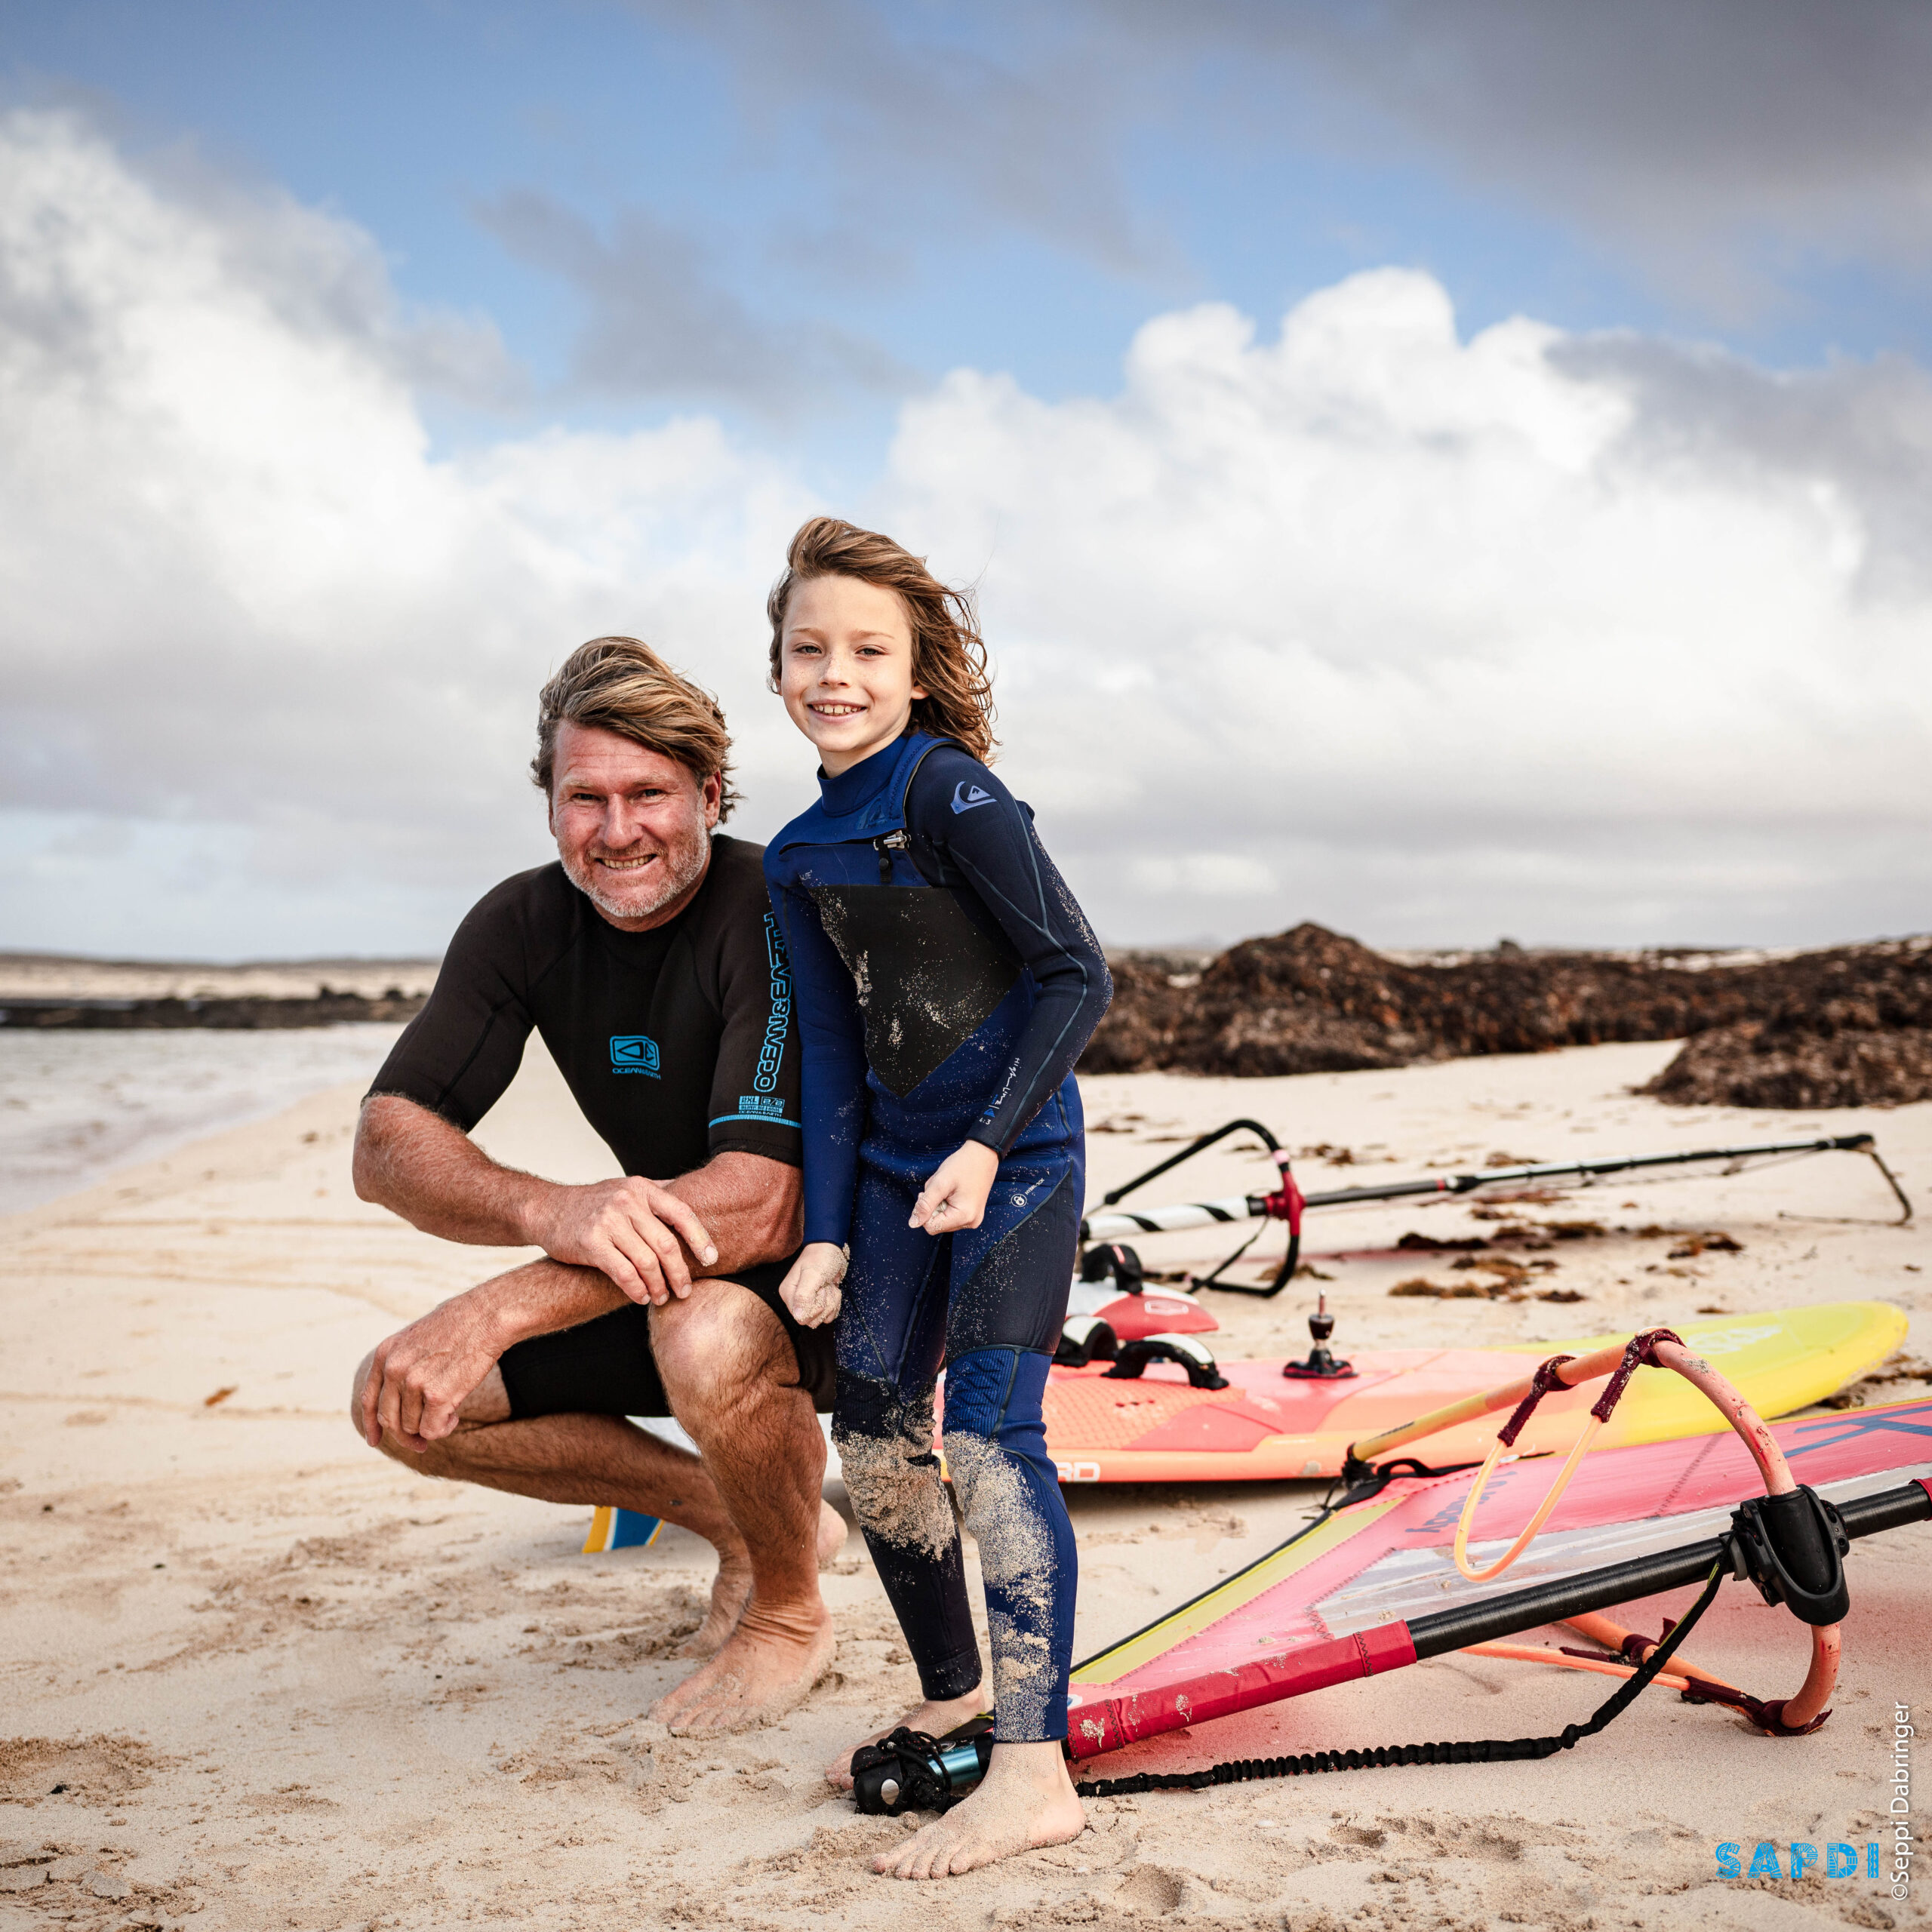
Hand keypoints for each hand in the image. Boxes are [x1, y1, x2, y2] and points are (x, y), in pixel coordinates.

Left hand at [360, 1294, 500, 1451]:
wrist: (486, 1317)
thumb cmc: (460, 1326)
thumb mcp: (417, 1339)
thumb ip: (403, 1367)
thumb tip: (403, 1408)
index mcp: (386, 1354)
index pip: (370, 1399)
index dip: (371, 1424)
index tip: (374, 1441)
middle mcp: (394, 1369)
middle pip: (390, 1419)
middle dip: (405, 1436)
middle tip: (421, 1444)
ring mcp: (413, 1382)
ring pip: (412, 1427)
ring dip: (431, 1426)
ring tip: (450, 1409)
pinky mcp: (436, 1395)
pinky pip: (432, 1430)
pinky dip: (444, 1428)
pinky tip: (455, 1414)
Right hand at [525, 1175, 717, 1304]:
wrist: (548, 1208)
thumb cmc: (593, 1203)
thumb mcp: (626, 1188)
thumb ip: (657, 1193)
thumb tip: (696, 1196)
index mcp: (642, 1189)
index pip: (682, 1213)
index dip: (700, 1238)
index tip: (711, 1260)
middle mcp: (627, 1202)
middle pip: (666, 1244)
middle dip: (680, 1273)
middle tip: (684, 1290)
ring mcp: (608, 1222)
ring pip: (647, 1262)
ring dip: (658, 1286)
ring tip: (661, 1297)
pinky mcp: (591, 1243)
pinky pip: (623, 1273)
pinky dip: (636, 1289)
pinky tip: (641, 1296)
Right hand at [780, 1242, 847, 1327]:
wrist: (831, 1247)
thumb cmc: (821, 1257)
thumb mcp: (813, 1274)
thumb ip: (804, 1296)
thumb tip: (799, 1316)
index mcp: (788, 1293)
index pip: (801, 1317)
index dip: (815, 1307)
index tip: (819, 1289)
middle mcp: (796, 1300)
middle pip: (812, 1320)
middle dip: (825, 1304)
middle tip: (824, 1286)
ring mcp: (808, 1301)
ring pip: (822, 1317)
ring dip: (831, 1302)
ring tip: (828, 1285)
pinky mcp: (819, 1301)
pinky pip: (829, 1314)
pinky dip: (835, 1302)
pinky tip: (832, 1288)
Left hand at [909, 1140, 1000, 1235]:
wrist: (983, 1155)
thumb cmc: (963, 1165)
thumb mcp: (939, 1183)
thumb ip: (925, 1205)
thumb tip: (913, 1224)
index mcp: (964, 1217)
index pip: (930, 1227)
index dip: (925, 1210)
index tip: (932, 1192)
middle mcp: (971, 1222)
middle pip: (937, 1224)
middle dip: (933, 1205)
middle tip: (941, 1188)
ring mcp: (973, 1219)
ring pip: (943, 1219)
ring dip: (939, 1204)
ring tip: (949, 1188)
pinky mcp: (973, 1214)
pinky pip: (951, 1215)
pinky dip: (947, 1203)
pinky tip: (953, 1191)